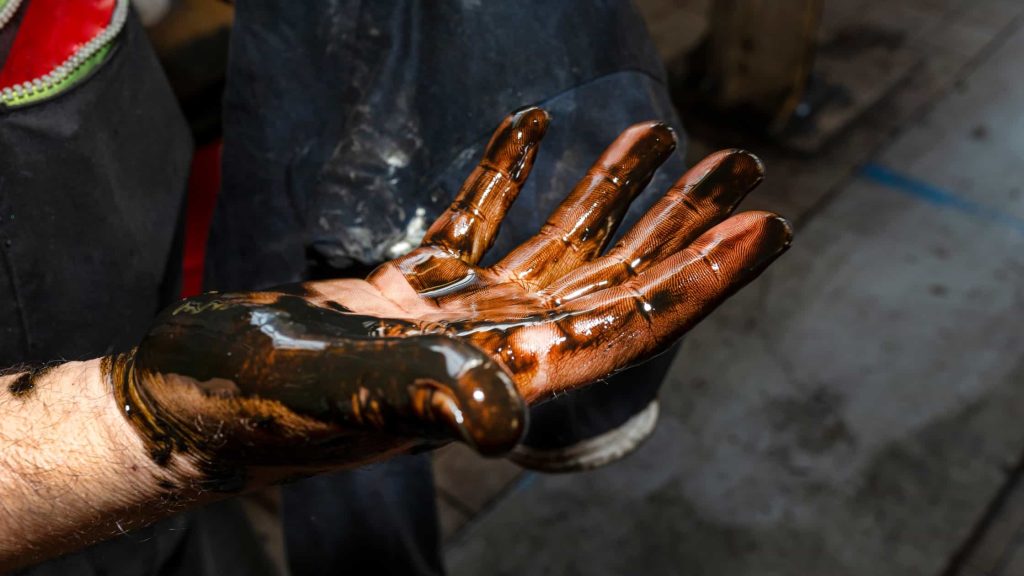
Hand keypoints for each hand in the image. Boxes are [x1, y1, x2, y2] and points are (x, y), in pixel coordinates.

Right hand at [113, 107, 790, 488]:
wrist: (194, 398)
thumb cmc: (262, 406)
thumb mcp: (345, 395)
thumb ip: (427, 395)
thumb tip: (499, 414)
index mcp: (507, 375)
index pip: (629, 322)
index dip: (702, 276)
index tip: (765, 222)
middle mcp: (498, 349)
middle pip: (615, 276)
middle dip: (681, 221)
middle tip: (743, 164)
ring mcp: (457, 318)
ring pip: (556, 246)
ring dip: (610, 192)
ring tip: (660, 135)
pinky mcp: (410, 290)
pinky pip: (474, 223)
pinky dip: (505, 175)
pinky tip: (531, 127)